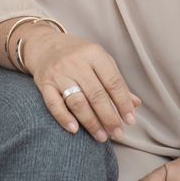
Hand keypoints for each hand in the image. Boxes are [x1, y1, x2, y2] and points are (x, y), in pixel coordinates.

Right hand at [18, 27, 139, 142]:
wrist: (44, 44)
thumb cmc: (77, 55)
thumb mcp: (99, 60)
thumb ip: (115, 80)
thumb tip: (135, 103)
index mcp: (94, 54)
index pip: (113, 82)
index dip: (123, 103)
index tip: (130, 120)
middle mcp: (76, 62)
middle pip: (96, 94)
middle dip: (109, 117)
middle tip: (118, 134)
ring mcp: (59, 73)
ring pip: (77, 101)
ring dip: (91, 122)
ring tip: (101, 136)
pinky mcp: (44, 83)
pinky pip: (53, 104)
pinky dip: (64, 118)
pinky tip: (75, 129)